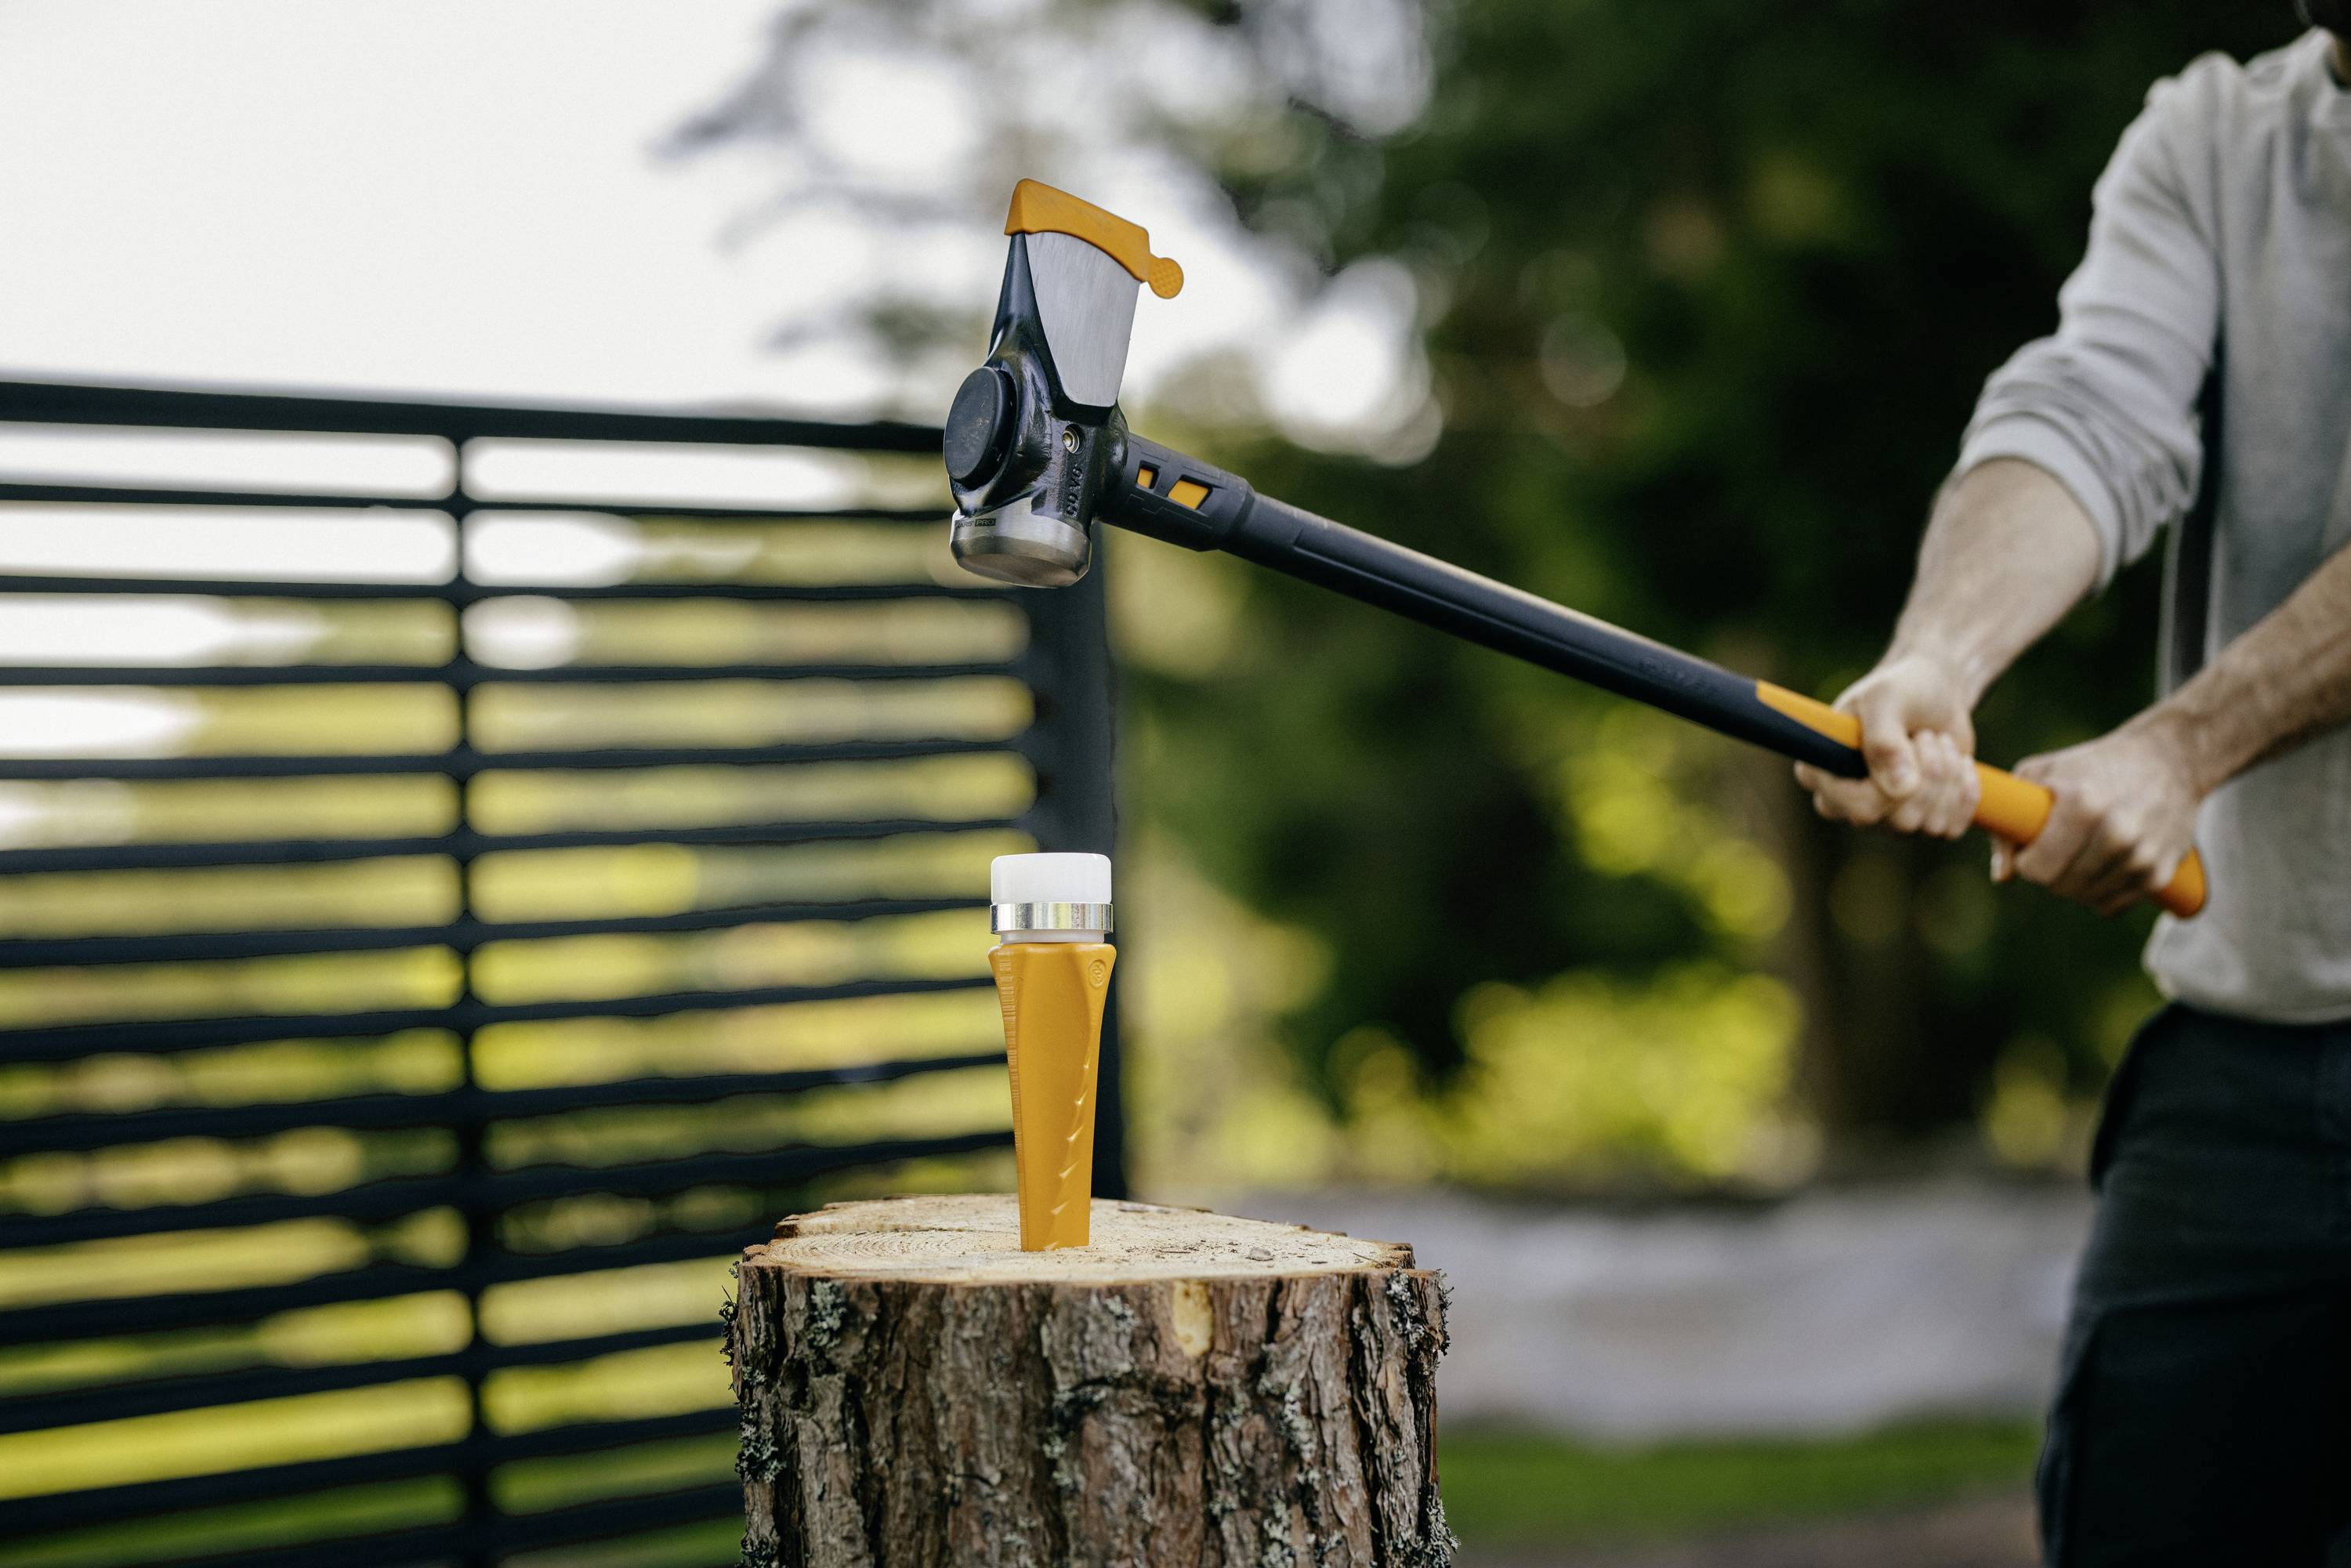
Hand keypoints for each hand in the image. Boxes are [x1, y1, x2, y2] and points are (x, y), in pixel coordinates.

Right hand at [1793, 653, 1981, 838]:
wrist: (1934, 693)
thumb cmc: (1901, 689)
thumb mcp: (1886, 698)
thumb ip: (1884, 740)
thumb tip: (1901, 790)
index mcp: (1821, 775)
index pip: (1858, 808)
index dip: (1893, 784)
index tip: (1908, 742)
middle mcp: (1848, 805)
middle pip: (1901, 820)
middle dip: (1930, 773)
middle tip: (1926, 736)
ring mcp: (1884, 819)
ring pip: (1930, 825)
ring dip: (1948, 775)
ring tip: (1938, 743)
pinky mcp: (1920, 823)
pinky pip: (1952, 829)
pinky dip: (1966, 792)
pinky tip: (1959, 764)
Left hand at [1995, 720, 2200, 915]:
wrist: (2169, 759)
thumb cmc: (2091, 766)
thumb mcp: (2040, 773)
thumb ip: (2008, 823)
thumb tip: (2003, 877)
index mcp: (2082, 806)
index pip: (2037, 869)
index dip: (2026, 861)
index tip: (2030, 847)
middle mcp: (2117, 833)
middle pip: (2060, 887)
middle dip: (2050, 872)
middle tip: (2057, 848)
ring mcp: (2142, 855)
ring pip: (2086, 899)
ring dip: (2075, 884)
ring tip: (2081, 852)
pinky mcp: (2161, 873)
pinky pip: (2113, 906)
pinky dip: (2101, 895)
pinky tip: (2100, 870)